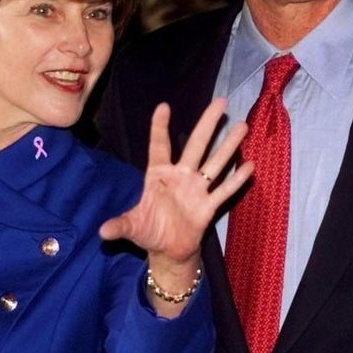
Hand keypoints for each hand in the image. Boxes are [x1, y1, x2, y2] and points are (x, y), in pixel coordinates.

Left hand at [100, 98, 251, 313]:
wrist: (168, 251)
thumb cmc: (148, 232)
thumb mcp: (132, 227)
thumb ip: (120, 226)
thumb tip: (103, 232)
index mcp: (158, 176)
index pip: (159, 147)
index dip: (160, 128)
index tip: (163, 106)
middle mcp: (181, 177)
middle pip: (197, 146)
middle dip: (207, 124)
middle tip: (221, 102)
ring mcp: (197, 190)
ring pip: (215, 163)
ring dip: (229, 146)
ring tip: (242, 126)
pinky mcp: (208, 206)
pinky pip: (224, 191)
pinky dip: (236, 180)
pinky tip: (249, 165)